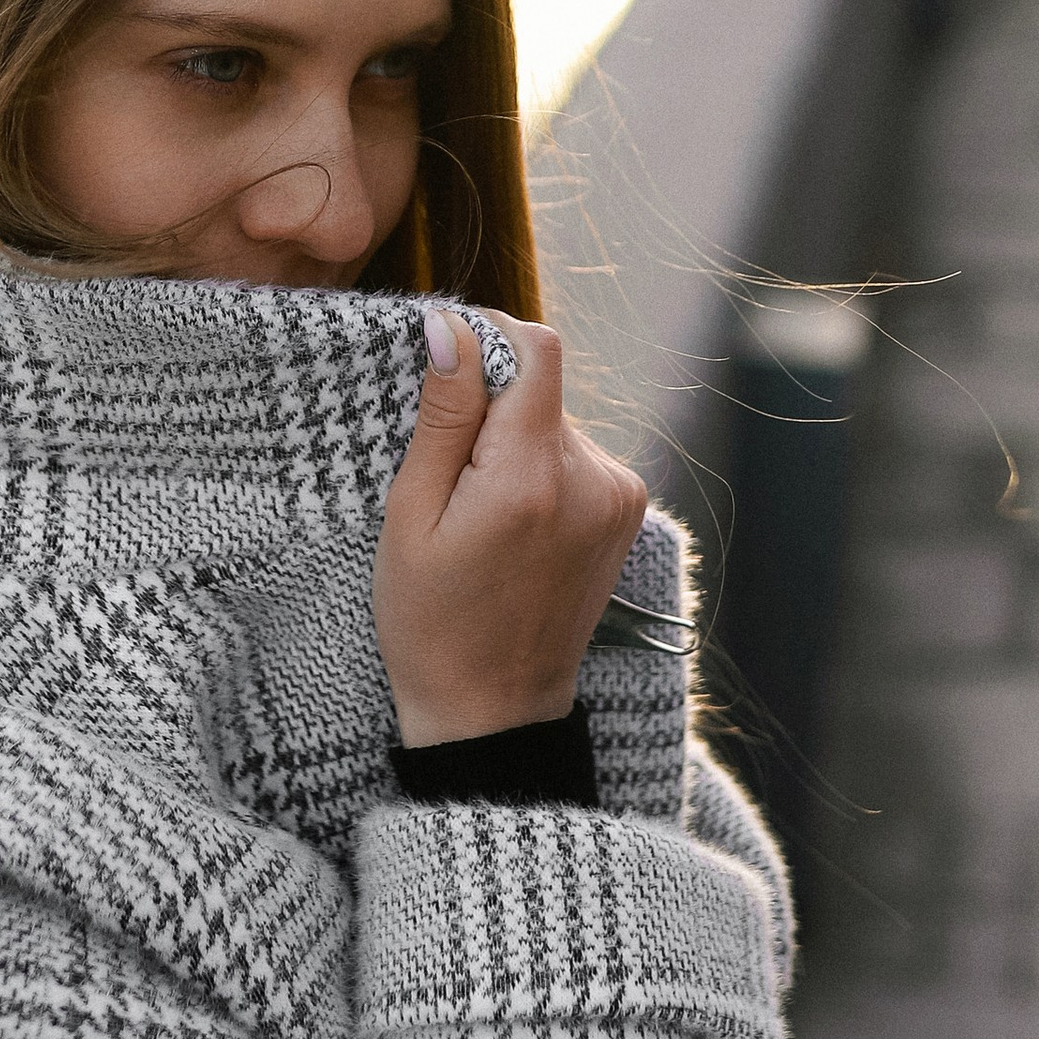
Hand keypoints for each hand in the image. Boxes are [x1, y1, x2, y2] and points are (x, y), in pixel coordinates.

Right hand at [373, 312, 650, 751]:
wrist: (493, 712)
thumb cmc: (432, 624)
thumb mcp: (412, 517)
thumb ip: (443, 416)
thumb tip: (453, 327)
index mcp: (534, 477)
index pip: (538, 348)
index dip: (490, 335)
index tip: (447, 360)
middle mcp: (594, 479)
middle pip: (542, 388)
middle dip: (490, 409)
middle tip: (447, 477)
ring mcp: (619, 498)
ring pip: (555, 421)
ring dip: (515, 442)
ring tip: (477, 512)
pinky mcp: (626, 512)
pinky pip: (575, 456)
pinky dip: (539, 469)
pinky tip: (510, 524)